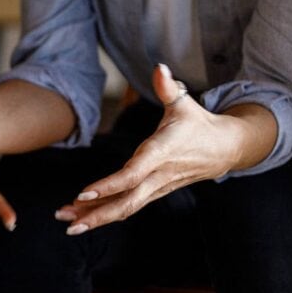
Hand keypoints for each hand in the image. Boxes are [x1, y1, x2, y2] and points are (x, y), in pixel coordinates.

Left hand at [55, 64, 235, 234]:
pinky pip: (130, 206)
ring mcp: (157, 188)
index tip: (84, 194)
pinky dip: (107, 212)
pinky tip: (85, 217)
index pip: (134, 174)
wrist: (225, 149)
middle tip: (66, 222)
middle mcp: (158, 175)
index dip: (110, 185)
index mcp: (162, 152)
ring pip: (126, 208)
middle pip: (127, 202)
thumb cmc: (199, 124)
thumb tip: (159, 67)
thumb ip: (168, 87)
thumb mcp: (184, 103)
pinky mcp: (155, 192)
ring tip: (68, 224)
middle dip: (97, 214)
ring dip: (97, 218)